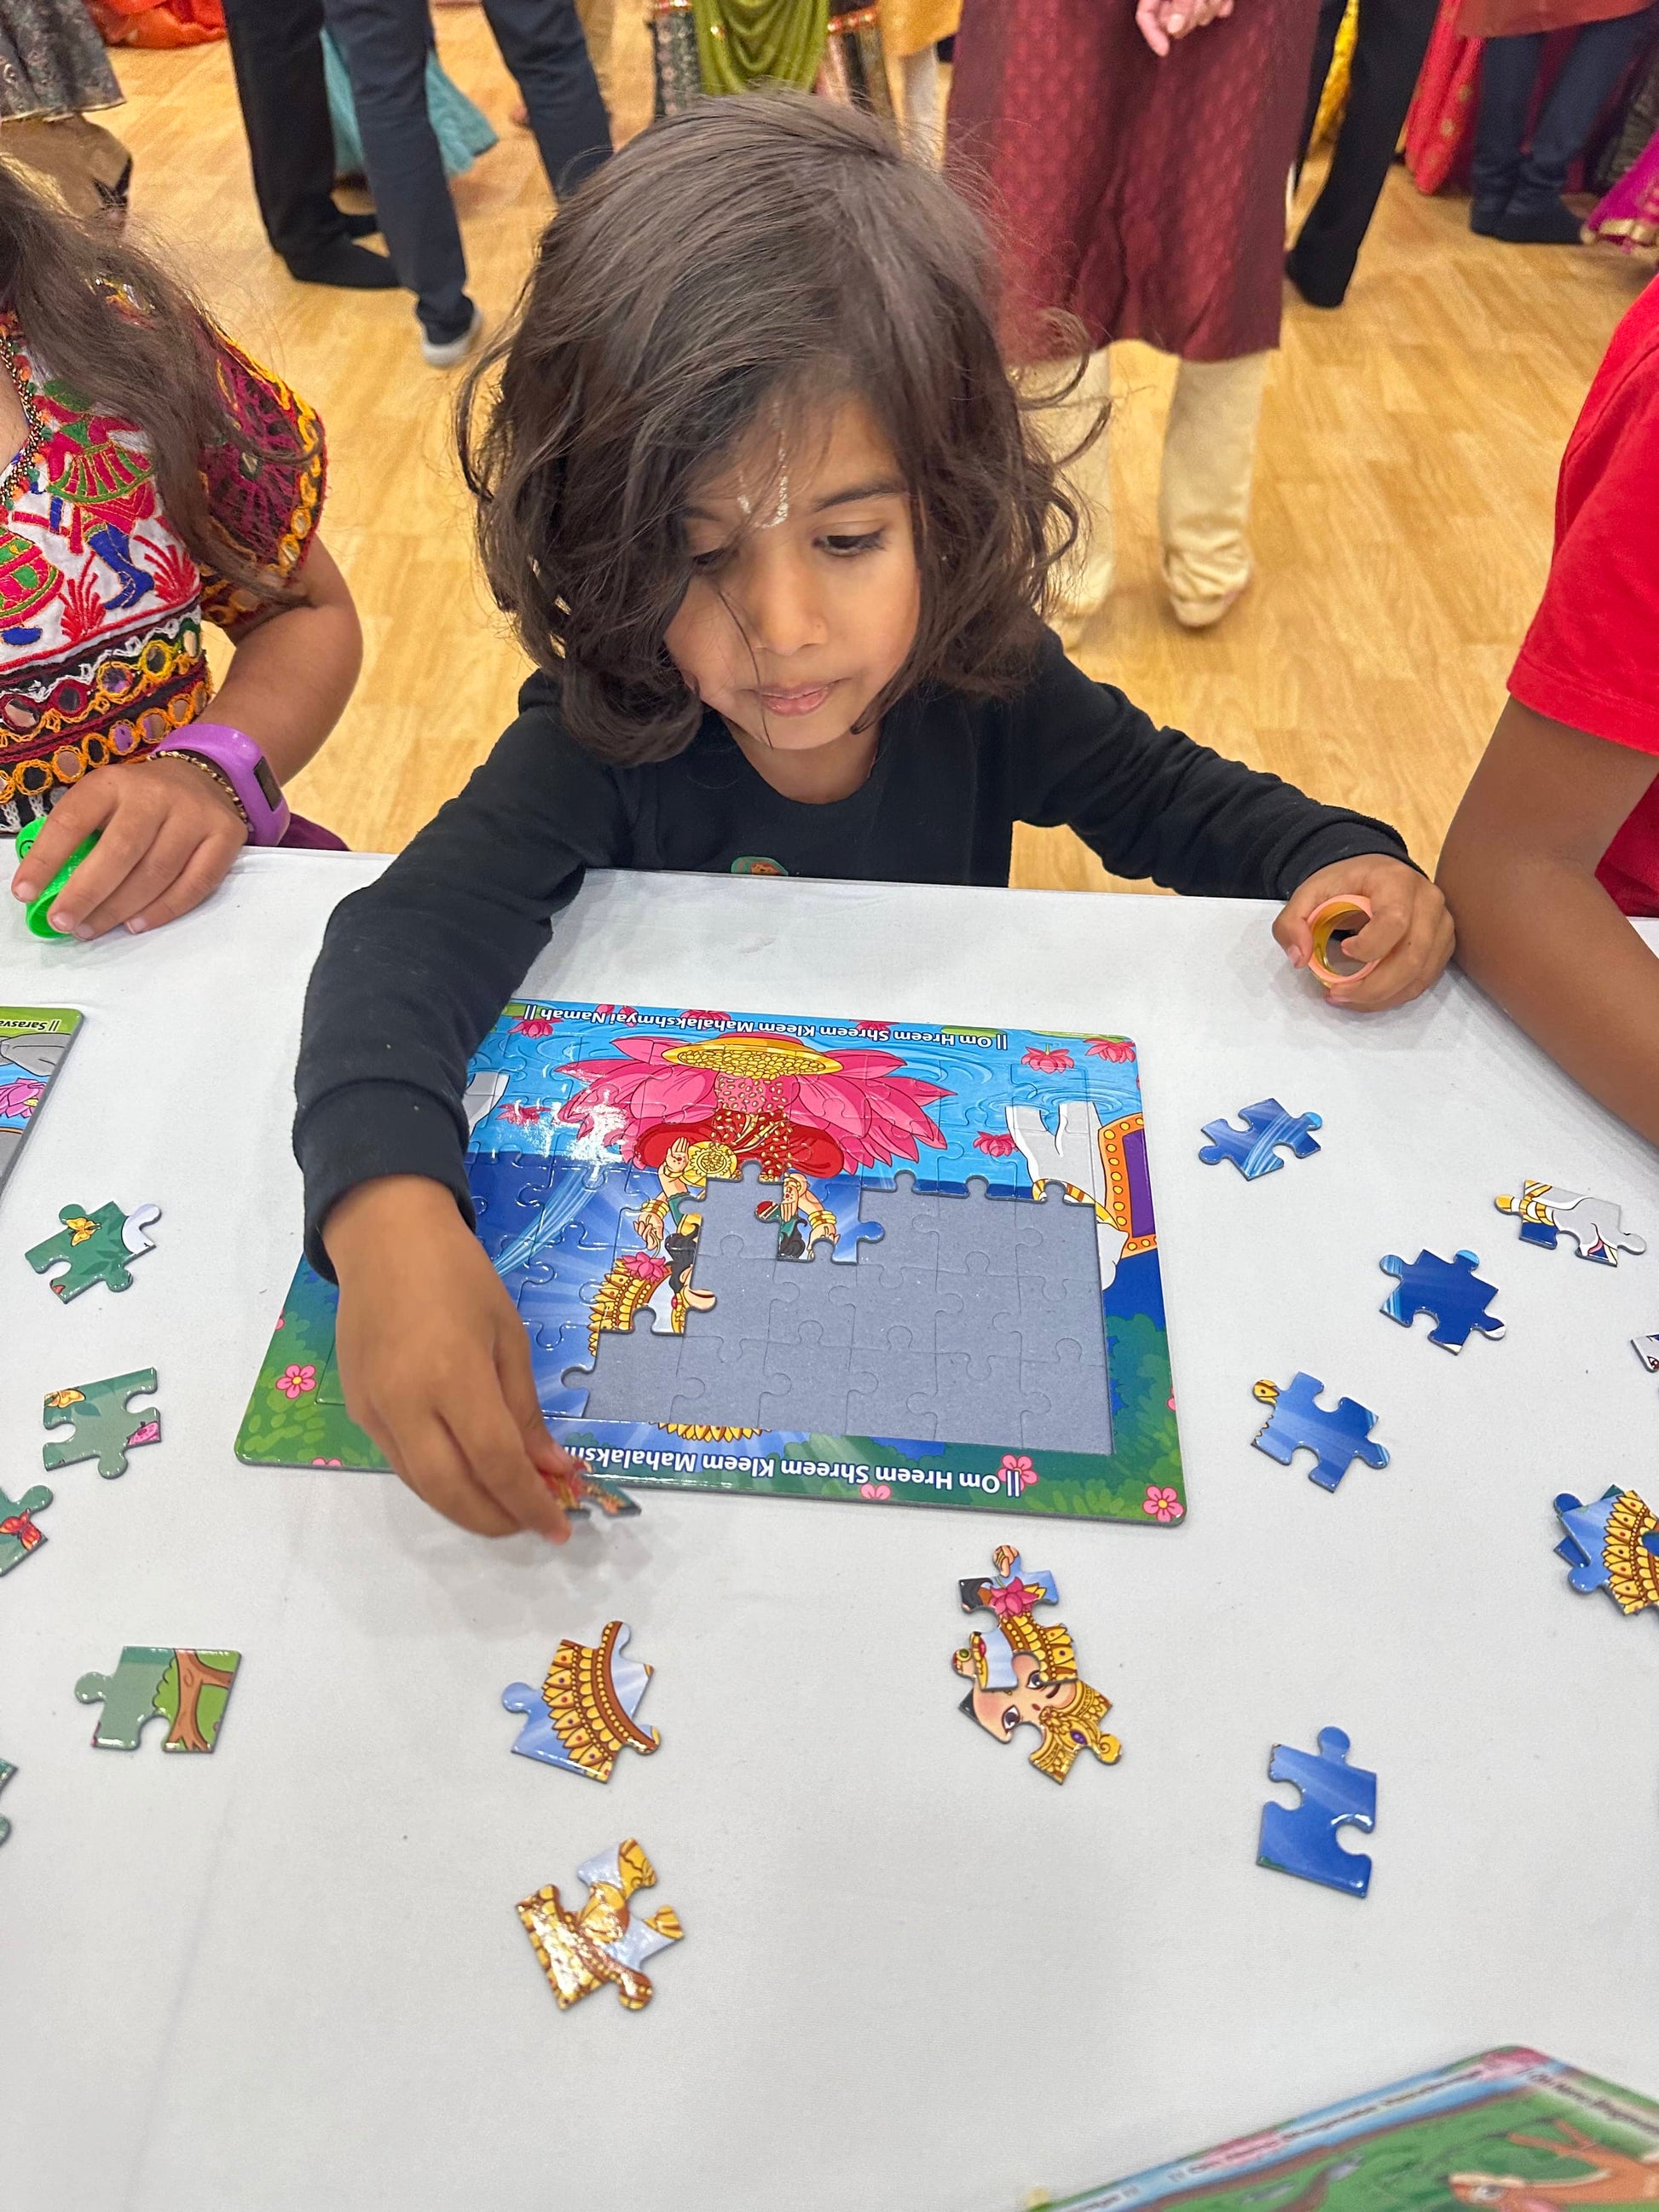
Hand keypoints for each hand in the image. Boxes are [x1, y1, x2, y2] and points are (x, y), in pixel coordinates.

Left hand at [9, 756, 246, 938]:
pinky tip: (136, 924)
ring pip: (157, 872)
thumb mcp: (105, 802)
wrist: (204, 777)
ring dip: (120, 908)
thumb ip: (81, 838)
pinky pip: (196, 884)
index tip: (25, 892)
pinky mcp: (226, 836)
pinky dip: (164, 910)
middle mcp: (156, 794)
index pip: (73, 819)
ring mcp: (195, 814)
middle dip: (86, 892)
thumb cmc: (139, 803)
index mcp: (113, 782)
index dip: (46, 858)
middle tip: (63, 922)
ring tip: (93, 928)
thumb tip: (47, 890)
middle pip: (120, 850)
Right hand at [325, 1176, 582, 1540]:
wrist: (384, 1237)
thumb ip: (524, 1410)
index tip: (559, 1526)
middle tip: (532, 1523)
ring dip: (466, 1508)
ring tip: (506, 1508)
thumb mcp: (508, 1335)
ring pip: (421, 1485)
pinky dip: (437, 1481)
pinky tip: (467, 1476)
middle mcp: (406, 1403)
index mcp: (453, 1377)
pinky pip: (400, 1461)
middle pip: (451, 1490)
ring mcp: (374, 1409)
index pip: (496, 1463)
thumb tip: (551, 1468)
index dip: (530, 1503)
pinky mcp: (357, 1408)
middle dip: (496, 1519)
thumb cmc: (459, 1275)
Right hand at [1136, 0, 1232, 56]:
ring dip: (1210, 7)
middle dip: (1192, 16)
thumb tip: (1173, 29)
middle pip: (1175, 20)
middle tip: (1202, 2)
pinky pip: (1217, 9)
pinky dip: (1222, 4)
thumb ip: (1181, 0)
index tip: (1164, 51)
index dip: (1152, 35)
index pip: (1145, 15)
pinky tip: (1226, 0)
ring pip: (1199, 17)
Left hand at [1274, 856, 1454, 1010]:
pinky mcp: (1443, 945)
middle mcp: (1429, 901)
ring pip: (1419, 976)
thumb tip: (1299, 959)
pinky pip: (1423, 981)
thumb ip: (1293, 921)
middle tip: (1337, 994)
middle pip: (1411, 957)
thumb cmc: (1345, 884)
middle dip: (1372, 987)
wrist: (1376, 874)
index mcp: (1396, 881)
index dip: (1370, 946)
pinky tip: (1366, 997)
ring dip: (1381, 998)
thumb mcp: (1310, 893)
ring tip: (1347, 999)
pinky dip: (1394, 996)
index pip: (1394, 921)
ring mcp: (1441, 925)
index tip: (1342, 950)